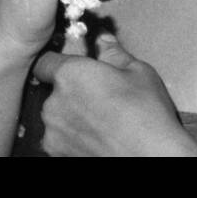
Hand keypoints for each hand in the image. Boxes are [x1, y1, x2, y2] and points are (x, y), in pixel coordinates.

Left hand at [33, 35, 196, 156]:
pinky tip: (99, 133)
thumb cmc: (146, 115)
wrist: (150, 155)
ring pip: (57, 114)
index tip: (74, 66)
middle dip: (72, 89)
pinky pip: (60, 136)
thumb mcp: (138, 72)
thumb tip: (103, 42)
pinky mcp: (57, 153)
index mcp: (70, 75)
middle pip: (54, 90)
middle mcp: (54, 102)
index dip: (59, 62)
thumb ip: (114, 54)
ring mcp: (53, 132)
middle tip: (100, 93)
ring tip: (103, 117)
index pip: (45, 62)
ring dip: (72, 113)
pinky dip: (74, 134)